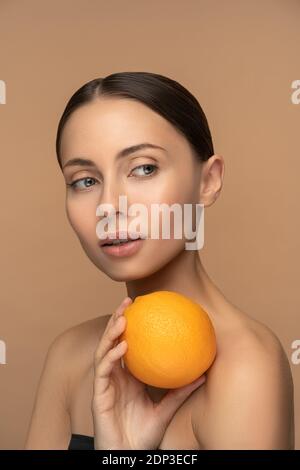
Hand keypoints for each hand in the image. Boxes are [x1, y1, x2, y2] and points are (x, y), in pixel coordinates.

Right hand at [92, 296, 206, 449]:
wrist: (128, 455)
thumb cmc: (144, 434)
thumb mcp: (166, 409)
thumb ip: (180, 391)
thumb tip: (203, 373)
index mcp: (127, 376)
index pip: (126, 344)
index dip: (130, 325)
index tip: (141, 307)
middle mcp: (114, 375)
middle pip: (112, 341)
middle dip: (117, 320)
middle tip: (128, 302)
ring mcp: (105, 383)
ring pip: (104, 351)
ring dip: (111, 333)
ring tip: (122, 319)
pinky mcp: (98, 394)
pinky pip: (103, 371)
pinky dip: (111, 357)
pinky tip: (122, 347)